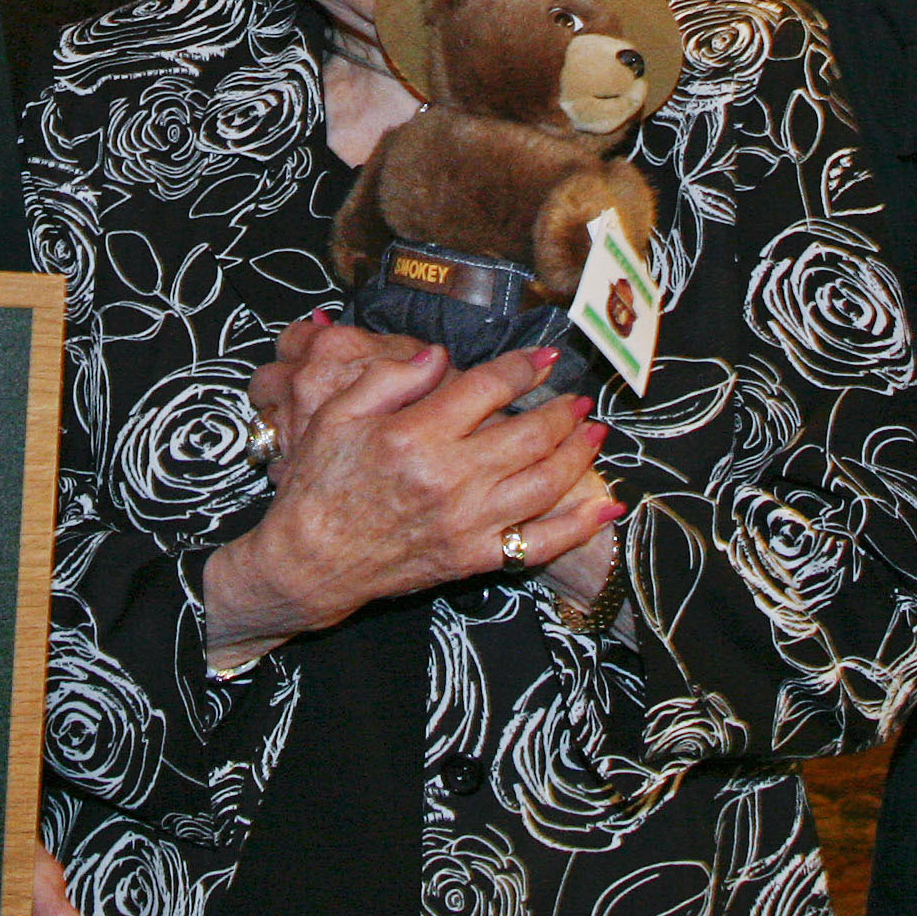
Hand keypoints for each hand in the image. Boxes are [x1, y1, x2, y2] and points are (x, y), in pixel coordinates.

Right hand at [204, 341, 612, 652]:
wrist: (311, 561)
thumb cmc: (320, 483)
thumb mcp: (337, 414)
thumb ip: (390, 377)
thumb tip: (440, 355)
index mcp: (415, 435)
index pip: (488, 388)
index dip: (523, 367)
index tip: (545, 357)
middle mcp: (449, 479)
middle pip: (529, 435)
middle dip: (562, 411)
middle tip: (578, 398)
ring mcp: (467, 523)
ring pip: (545, 484)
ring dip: (578, 454)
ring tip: (593, 432)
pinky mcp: (474, 558)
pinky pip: (540, 545)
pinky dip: (579, 526)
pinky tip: (606, 508)